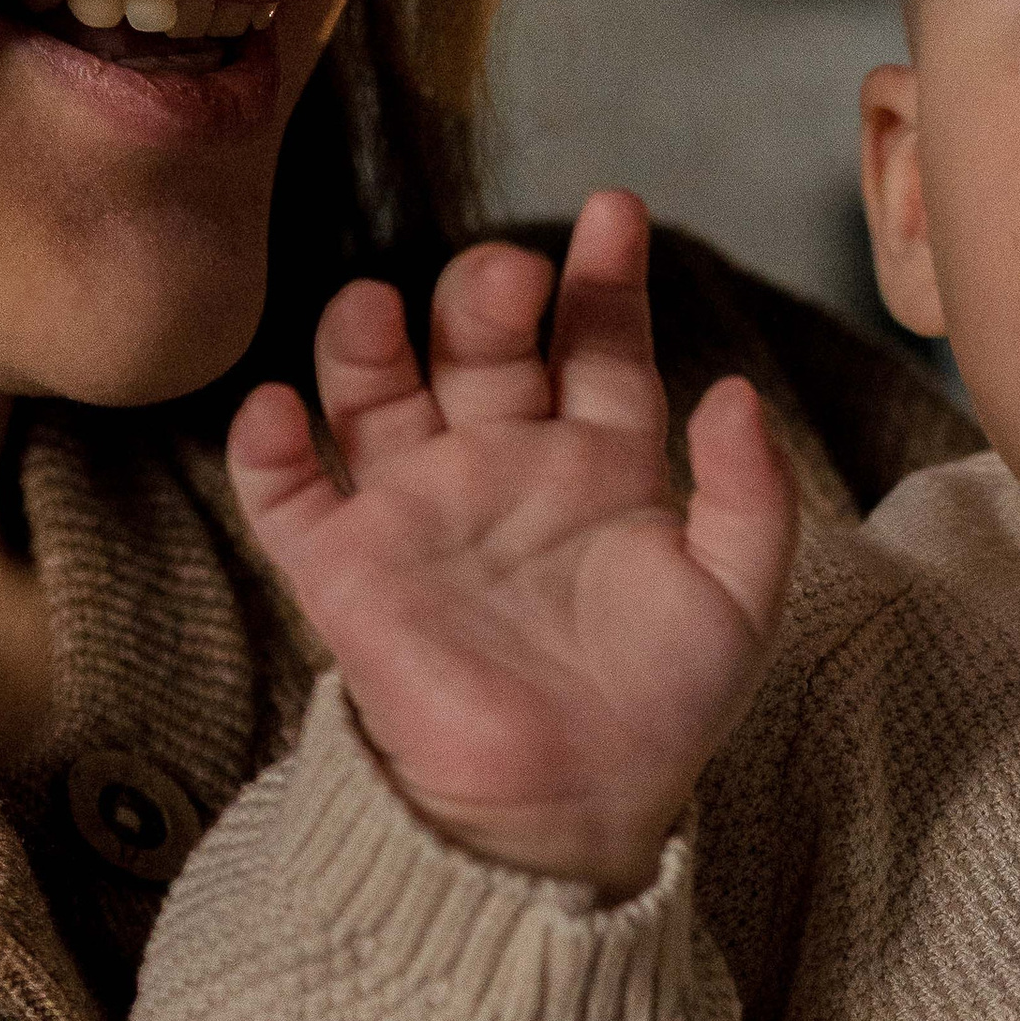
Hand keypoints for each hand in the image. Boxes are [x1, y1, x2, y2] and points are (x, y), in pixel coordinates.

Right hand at [225, 190, 797, 896]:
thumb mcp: (737, 600)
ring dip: (368, 341)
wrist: (569, 808)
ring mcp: (418, 509)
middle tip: (507, 279)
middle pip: (482, 346)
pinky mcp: (346, 569)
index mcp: (599, 464)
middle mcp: (502, 466)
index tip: (618, 212)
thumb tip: (735, 392)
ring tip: (382, 311)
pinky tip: (283, 412)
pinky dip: (270, 447)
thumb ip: (748, 496)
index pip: (598, 342)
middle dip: (487, 293)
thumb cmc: (660, 710)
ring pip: (375, 389)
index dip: (605, 278)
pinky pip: (288, 491)